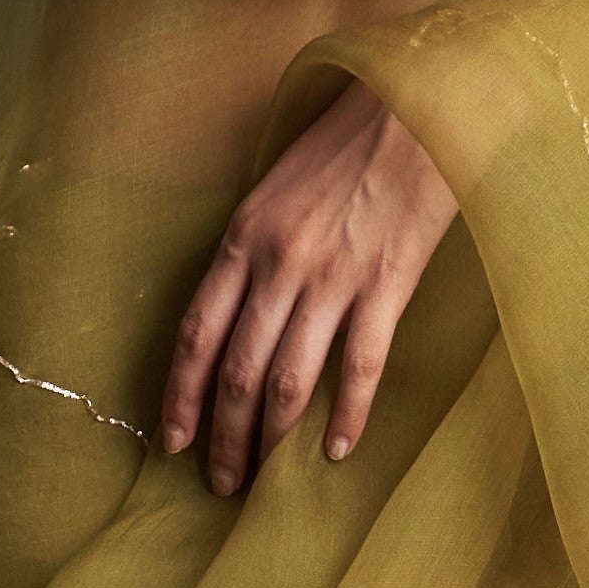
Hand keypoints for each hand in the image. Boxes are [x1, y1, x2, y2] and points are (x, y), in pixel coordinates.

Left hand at [161, 84, 460, 494]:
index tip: (171, 440)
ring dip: (271, 440)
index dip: (181, 395)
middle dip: (224, 437)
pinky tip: (337, 451)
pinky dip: (346, 415)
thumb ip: (251, 246)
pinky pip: (360, 367)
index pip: (195, 334)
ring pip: (288, 379)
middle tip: (220, 483)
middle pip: (237, 371)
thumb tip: (235, 310)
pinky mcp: (387, 285)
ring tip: (264, 481)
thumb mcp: (274, 186)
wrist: (417, 104)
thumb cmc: (346, 140)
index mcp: (242, 237)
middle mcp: (278, 263)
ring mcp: (333, 278)